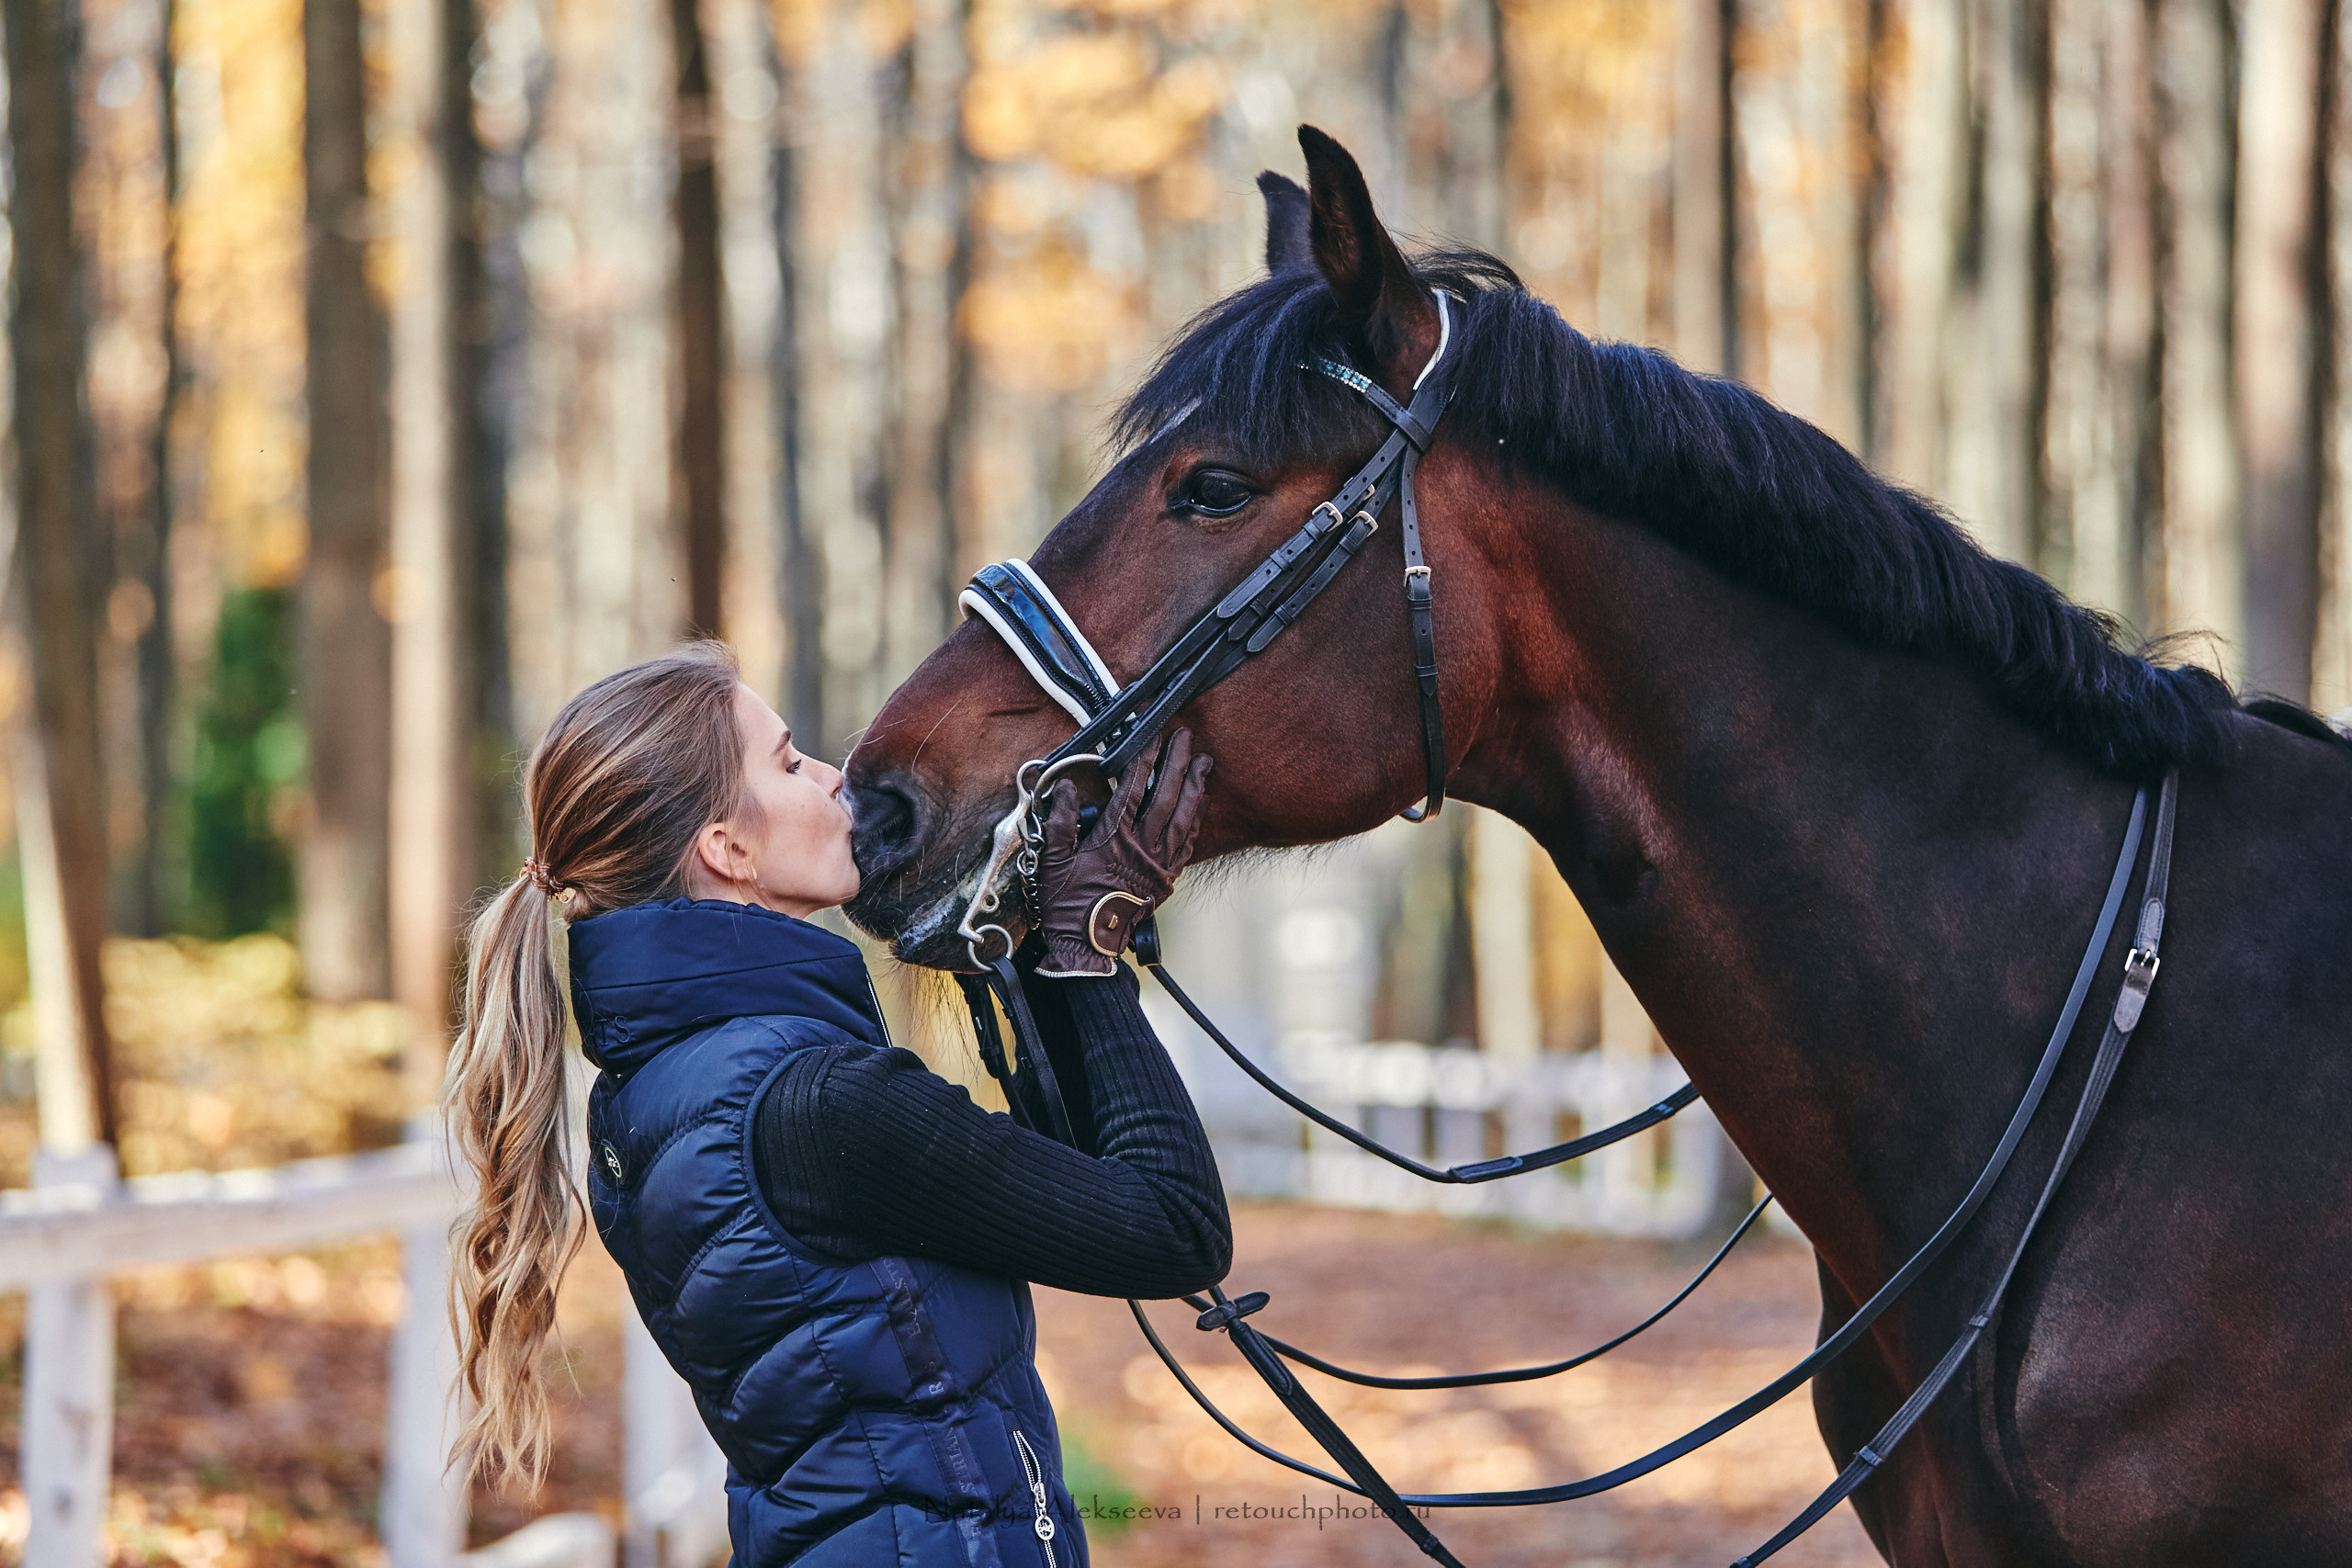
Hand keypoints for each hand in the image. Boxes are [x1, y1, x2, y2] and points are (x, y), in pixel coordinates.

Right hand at [1034, 729, 1212, 976]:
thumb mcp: (1053, 861)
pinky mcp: (1167, 879)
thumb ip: (1061, 821)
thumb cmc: (1067, 905)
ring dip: (1195, 786)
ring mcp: (1159, 864)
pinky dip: (1196, 818)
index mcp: (1113, 840)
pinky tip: (1201, 801)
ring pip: (1184, 817)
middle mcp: (1142, 849)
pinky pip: (1189, 843)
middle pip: (1165, 795)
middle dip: (1176, 762)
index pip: (1133, 789)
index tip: (1151, 735)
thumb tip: (1066, 788)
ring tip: (1203, 760)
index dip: (1144, 759)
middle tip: (1185, 735)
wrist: (1087, 946)